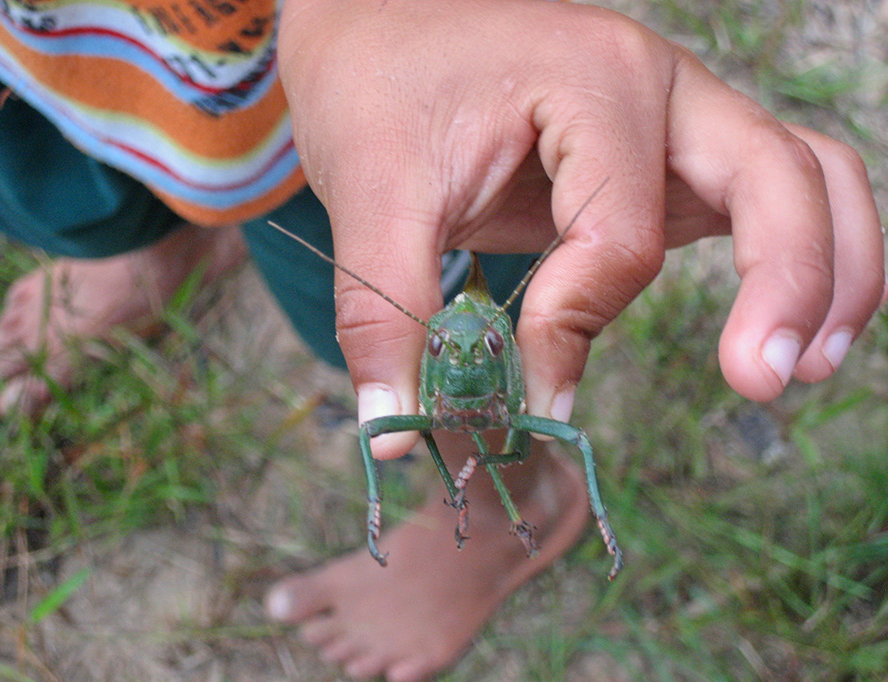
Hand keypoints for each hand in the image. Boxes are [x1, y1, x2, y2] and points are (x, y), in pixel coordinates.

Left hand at [277, 0, 884, 458]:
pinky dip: (799, 253)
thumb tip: (393, 432)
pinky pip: (771, 192)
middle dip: (789, 284)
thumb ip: (387, 317)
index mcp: (592, 81)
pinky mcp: (668, 157)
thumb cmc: (378, 91)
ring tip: (810, 363)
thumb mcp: (371, 197)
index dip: (573, 325)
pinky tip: (785, 323)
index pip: (621, 234)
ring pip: (808, 176)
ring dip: (832, 267)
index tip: (526, 385)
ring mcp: (676, 118)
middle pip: (780, 178)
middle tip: (761, 381)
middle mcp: (660, 87)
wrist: (379, 31)